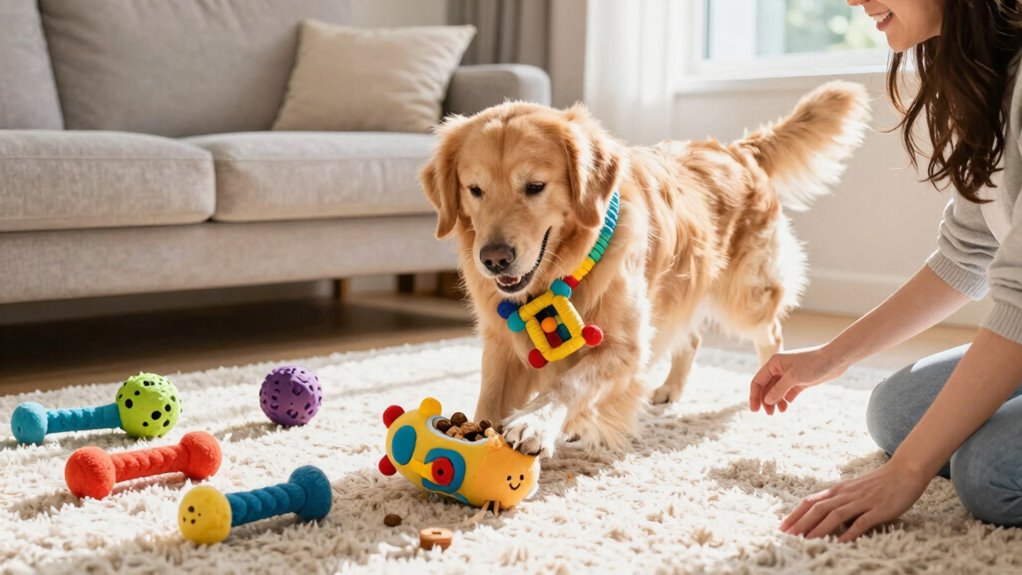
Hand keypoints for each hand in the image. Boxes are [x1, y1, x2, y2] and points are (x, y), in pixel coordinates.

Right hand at [749, 345, 846, 413]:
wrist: (835, 359)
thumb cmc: (814, 364)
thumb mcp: (794, 378)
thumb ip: (778, 390)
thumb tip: (766, 401)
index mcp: (774, 363)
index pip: (758, 381)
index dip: (754, 396)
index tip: (754, 410)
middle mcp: (779, 368)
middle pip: (766, 387)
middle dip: (765, 400)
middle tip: (769, 414)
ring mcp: (789, 375)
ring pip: (776, 391)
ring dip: (775, 401)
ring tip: (777, 412)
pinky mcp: (799, 381)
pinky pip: (787, 392)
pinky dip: (785, 400)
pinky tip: (785, 407)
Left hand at [780, 460, 930, 541]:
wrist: (904, 471)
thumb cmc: (878, 483)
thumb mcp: (853, 489)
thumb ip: (838, 501)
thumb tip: (822, 516)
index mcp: (838, 490)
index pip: (810, 502)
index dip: (795, 514)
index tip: (782, 527)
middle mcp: (845, 494)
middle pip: (818, 509)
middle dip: (801, 523)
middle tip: (787, 537)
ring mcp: (861, 501)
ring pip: (835, 515)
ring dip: (818, 529)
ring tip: (806, 542)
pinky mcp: (878, 509)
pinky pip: (861, 522)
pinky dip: (849, 533)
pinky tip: (839, 543)